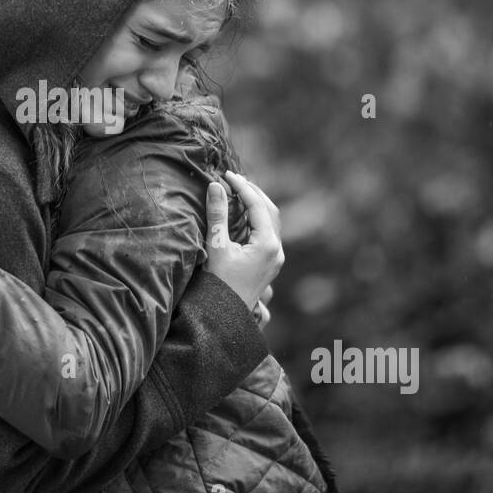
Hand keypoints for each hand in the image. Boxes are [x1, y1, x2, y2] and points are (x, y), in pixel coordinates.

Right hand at [203, 171, 284, 312]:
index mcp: (267, 244)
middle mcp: (277, 250)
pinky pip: (267, 233)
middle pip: (270, 211)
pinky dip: (256, 219)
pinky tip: (241, 215)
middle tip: (233, 180)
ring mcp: (275, 258)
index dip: (242, 187)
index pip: (257, 205)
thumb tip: (215, 185)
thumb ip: (217, 214)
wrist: (224, 317)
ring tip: (236, 192)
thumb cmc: (218, 284)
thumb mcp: (216, 246)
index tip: (226, 174)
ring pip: (270, 222)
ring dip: (255, 205)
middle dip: (252, 192)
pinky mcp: (269, 264)